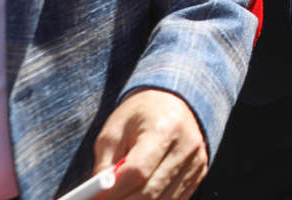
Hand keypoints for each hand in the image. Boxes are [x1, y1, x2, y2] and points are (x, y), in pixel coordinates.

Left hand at [91, 89, 207, 199]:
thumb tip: (97, 198)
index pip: (137, 171)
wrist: (173, 100)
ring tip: (118, 197)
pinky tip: (136, 195)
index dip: (112, 192)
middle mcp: (186, 145)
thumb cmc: (138, 115)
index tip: (92, 199)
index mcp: (164, 127)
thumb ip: (105, 166)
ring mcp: (196, 162)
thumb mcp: (113, 133)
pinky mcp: (199, 174)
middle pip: (150, 193)